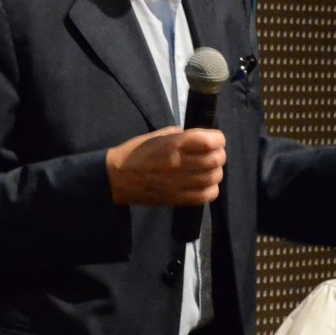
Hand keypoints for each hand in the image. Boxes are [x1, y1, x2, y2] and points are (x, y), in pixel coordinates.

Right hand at [105, 126, 225, 205]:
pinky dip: (211, 189)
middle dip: (219, 155)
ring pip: (213, 178)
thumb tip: (200, 139)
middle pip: (215, 160)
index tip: (216, 140)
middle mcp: (179, 163)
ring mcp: (179, 183)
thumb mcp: (158, 136)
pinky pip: (205, 196)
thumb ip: (181, 136)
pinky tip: (206, 184)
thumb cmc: (136, 152)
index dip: (218, 139)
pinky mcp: (176, 199)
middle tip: (214, 155)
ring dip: (216, 172)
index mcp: (174, 144)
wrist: (116, 178)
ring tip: (210, 170)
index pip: (209, 141)